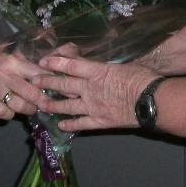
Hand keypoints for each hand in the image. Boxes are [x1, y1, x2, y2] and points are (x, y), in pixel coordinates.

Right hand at [0, 50, 46, 118]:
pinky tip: (10, 111)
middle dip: (43, 101)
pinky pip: (5, 114)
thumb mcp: (6, 55)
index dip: (50, 83)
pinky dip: (10, 115)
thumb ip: (23, 63)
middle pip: (33, 93)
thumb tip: (45, 67)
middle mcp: (7, 76)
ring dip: (29, 109)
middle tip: (47, 104)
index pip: (39, 74)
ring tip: (30, 108)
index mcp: (14, 62)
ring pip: (21, 106)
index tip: (56, 89)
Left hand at [34, 53, 155, 132]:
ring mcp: (93, 107)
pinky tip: (60, 125)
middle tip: (33, 81)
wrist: (152, 101)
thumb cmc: (143, 78)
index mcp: (97, 72)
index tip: (42, 61)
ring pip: (67, 106)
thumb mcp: (123, 65)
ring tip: (40, 105)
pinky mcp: (100, 122)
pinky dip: (70, 124)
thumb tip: (102, 64)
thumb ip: (108, 67)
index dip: (55, 63)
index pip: (71, 65)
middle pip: (64, 85)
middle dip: (47, 83)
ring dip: (52, 105)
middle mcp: (90, 89)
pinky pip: (81, 124)